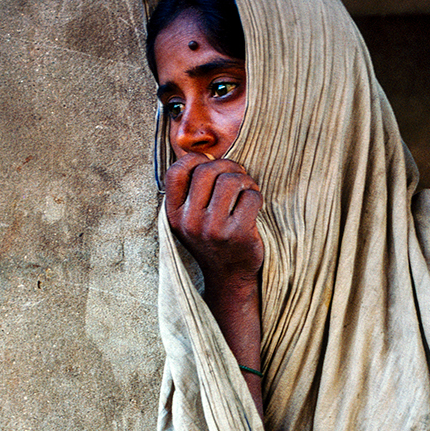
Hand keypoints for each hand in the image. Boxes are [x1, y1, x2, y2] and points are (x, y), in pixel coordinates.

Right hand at [164, 153, 263, 288]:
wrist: (228, 277)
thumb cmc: (212, 239)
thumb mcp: (190, 218)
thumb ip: (192, 189)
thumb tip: (207, 153)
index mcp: (173, 214)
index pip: (177, 170)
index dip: (196, 160)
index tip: (210, 166)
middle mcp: (190, 221)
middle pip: (207, 170)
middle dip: (228, 166)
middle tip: (238, 177)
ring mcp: (213, 229)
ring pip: (231, 180)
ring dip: (245, 180)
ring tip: (247, 190)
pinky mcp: (237, 234)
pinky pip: (251, 197)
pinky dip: (256, 196)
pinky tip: (254, 206)